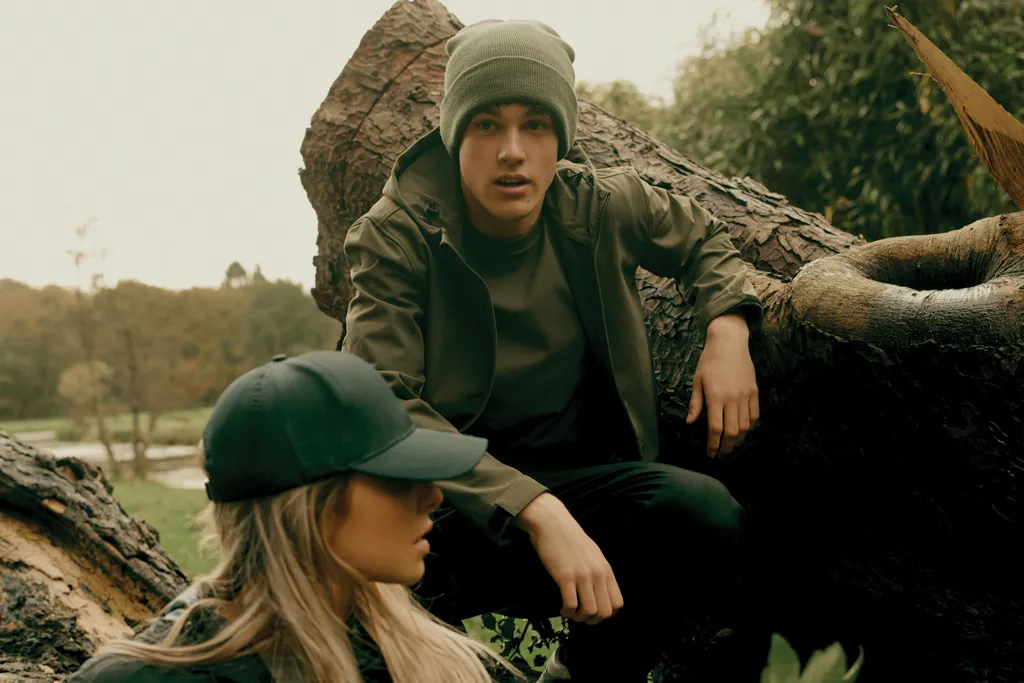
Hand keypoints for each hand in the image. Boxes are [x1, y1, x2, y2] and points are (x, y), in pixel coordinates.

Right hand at [514, 493, 623, 624]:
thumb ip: (598, 572)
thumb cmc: (570, 538)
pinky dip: (567, 612)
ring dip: (579, 618)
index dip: (606, 614)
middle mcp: (598, 574)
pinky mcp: (565, 577)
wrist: (553, 524)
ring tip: (570, 612)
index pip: (617, 603)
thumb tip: (599, 592)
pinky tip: (562, 608)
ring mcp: (582, 576)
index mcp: (606, 570)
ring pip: (589, 611)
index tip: (593, 612)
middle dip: (592, 620)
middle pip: (605, 612)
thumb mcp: (593, 554)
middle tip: (580, 616)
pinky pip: (571, 604)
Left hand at [686, 313, 758, 457]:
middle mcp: (732, 398)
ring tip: (732, 445)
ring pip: (745, 426)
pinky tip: (743, 430)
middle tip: (722, 453)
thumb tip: (690, 422)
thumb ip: (695, 403)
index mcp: (715, 397)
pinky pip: (755, 415)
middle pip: (732, 431)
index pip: (715, 428)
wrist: (729, 342)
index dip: (713, 444)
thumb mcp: (697, 381)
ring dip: (738, 439)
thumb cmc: (709, 360)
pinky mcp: (754, 391)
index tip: (711, 453)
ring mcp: (745, 395)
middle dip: (726, 446)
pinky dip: (750, 426)